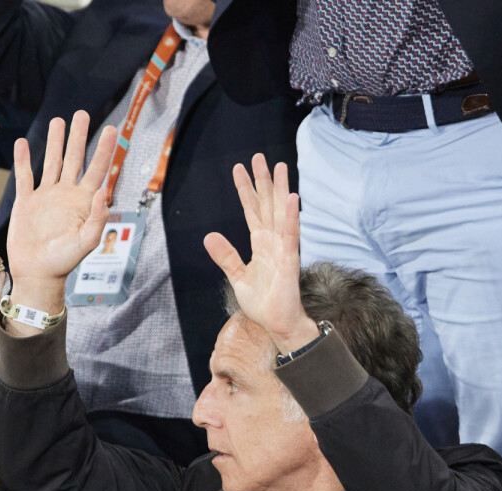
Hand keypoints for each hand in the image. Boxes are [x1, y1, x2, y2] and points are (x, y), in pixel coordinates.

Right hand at [5, 112, 114, 301]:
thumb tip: (105, 191)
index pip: (97, 169)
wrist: (36, 274)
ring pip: (52, 162)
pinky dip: (24, 159)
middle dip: (79, 136)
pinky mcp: (26, 202)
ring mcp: (46, 196)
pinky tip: (23, 143)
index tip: (111, 128)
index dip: (104, 149)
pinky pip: (25, 176)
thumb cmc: (63, 263)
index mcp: (83, 202)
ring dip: (55, 141)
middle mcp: (66, 195)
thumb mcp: (85, 243)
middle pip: (75, 158)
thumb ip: (97, 219)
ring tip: (57, 120)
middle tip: (82, 113)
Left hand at [203, 154, 316, 351]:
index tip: (239, 169)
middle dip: (263, 181)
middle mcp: (272, 241)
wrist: (278, 323)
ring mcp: (283, 248)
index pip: (251, 210)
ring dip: (280, 190)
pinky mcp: (290, 260)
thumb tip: (209, 236)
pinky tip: (292, 198)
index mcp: (260, 243)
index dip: (246, 189)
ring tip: (279, 166)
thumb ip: (226, 256)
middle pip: (267, 204)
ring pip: (280, 212)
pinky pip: (291, 234)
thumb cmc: (263, 302)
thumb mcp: (238, 276)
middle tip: (258, 156)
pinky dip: (292, 217)